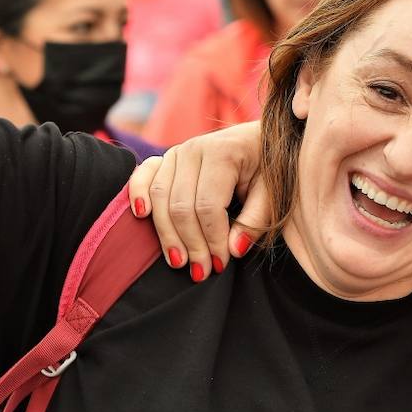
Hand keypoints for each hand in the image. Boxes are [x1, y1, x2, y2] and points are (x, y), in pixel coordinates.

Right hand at [127, 121, 269, 278]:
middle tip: (202, 271)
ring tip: (179, 261)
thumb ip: (255, 220)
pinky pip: (143, 176)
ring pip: (160, 197)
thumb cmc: (269, 167)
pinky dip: (137, 193)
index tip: (222, 263)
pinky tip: (141, 215)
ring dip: (167, 234)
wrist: (260, 139)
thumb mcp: (273, 192)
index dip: (212, 239)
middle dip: (191, 243)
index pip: (208, 205)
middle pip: (181, 205)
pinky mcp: (166, 158)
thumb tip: (233, 250)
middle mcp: (195, 149)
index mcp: (224, 152)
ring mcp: (177, 152)